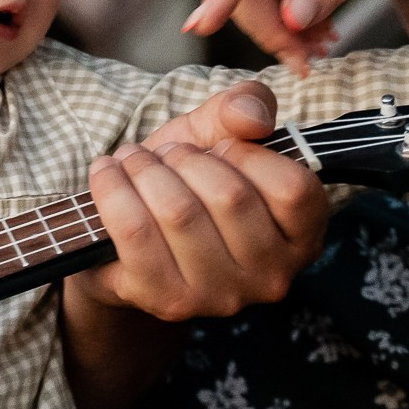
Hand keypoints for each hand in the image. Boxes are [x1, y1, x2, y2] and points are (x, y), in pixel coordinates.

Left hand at [72, 82, 327, 320]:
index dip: (248, 155)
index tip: (219, 147)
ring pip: (178, 212)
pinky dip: (112, 189)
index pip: (293, 189)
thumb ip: (246, 106)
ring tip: (133, 160)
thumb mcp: (220, 131)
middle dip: (186, 157)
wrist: (130, 236)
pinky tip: (107, 173)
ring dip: (145, 169)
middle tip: (166, 153)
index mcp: (301, 238)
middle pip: (229, 197)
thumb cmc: (188, 179)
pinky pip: (134, 230)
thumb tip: (250, 117)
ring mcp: (219, 297)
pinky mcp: (167, 302)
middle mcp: (270, 278)